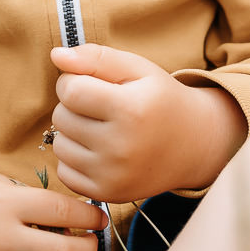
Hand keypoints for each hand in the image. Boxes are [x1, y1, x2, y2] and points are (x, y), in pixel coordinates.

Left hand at [49, 43, 246, 201]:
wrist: (193, 145)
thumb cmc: (160, 99)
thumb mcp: (138, 68)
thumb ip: (96, 57)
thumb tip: (56, 56)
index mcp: (131, 110)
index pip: (69, 90)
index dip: (73, 80)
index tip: (90, 83)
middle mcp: (121, 147)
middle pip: (61, 117)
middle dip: (73, 106)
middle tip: (100, 106)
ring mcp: (113, 176)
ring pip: (60, 145)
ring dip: (72, 132)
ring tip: (100, 127)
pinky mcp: (106, 194)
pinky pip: (64, 171)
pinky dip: (75, 159)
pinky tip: (98, 150)